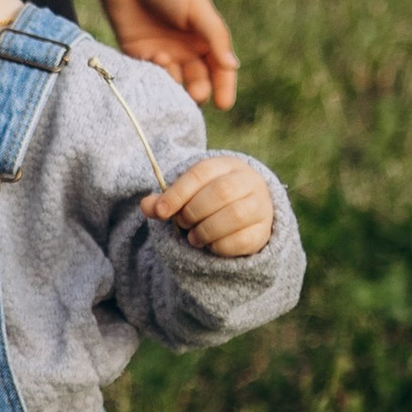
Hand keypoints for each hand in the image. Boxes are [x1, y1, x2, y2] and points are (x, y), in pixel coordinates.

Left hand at [89, 0, 238, 110]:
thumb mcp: (195, 7)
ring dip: (175, 84)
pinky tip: (155, 58)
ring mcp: (161, 52)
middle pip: (197, 80)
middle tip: (195, 92)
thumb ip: (214, 37)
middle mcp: (185, 47)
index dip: (224, 87)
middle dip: (198, 89)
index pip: (220, 68)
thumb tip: (232, 66)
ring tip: (170, 69)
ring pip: (173, 82)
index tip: (224, 104)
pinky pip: (149, 76)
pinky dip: (154, 74)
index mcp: (205, 35)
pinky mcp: (137, 54)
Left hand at [143, 157, 276, 258]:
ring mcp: (261, 205)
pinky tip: (211, 245)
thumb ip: (165, 201)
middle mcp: (249, 181)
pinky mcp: (264, 231)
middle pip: (220, 192)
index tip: (161, 212)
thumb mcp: (186, 195)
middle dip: (193, 211)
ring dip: (206, 230)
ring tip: (194, 238)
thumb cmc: (208, 201)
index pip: (201, 172)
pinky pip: (243, 240)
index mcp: (226, 165)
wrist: (246, 215)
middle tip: (182, 224)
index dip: (178, 192)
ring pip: (235, 215)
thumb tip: (147, 206)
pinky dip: (220, 245)